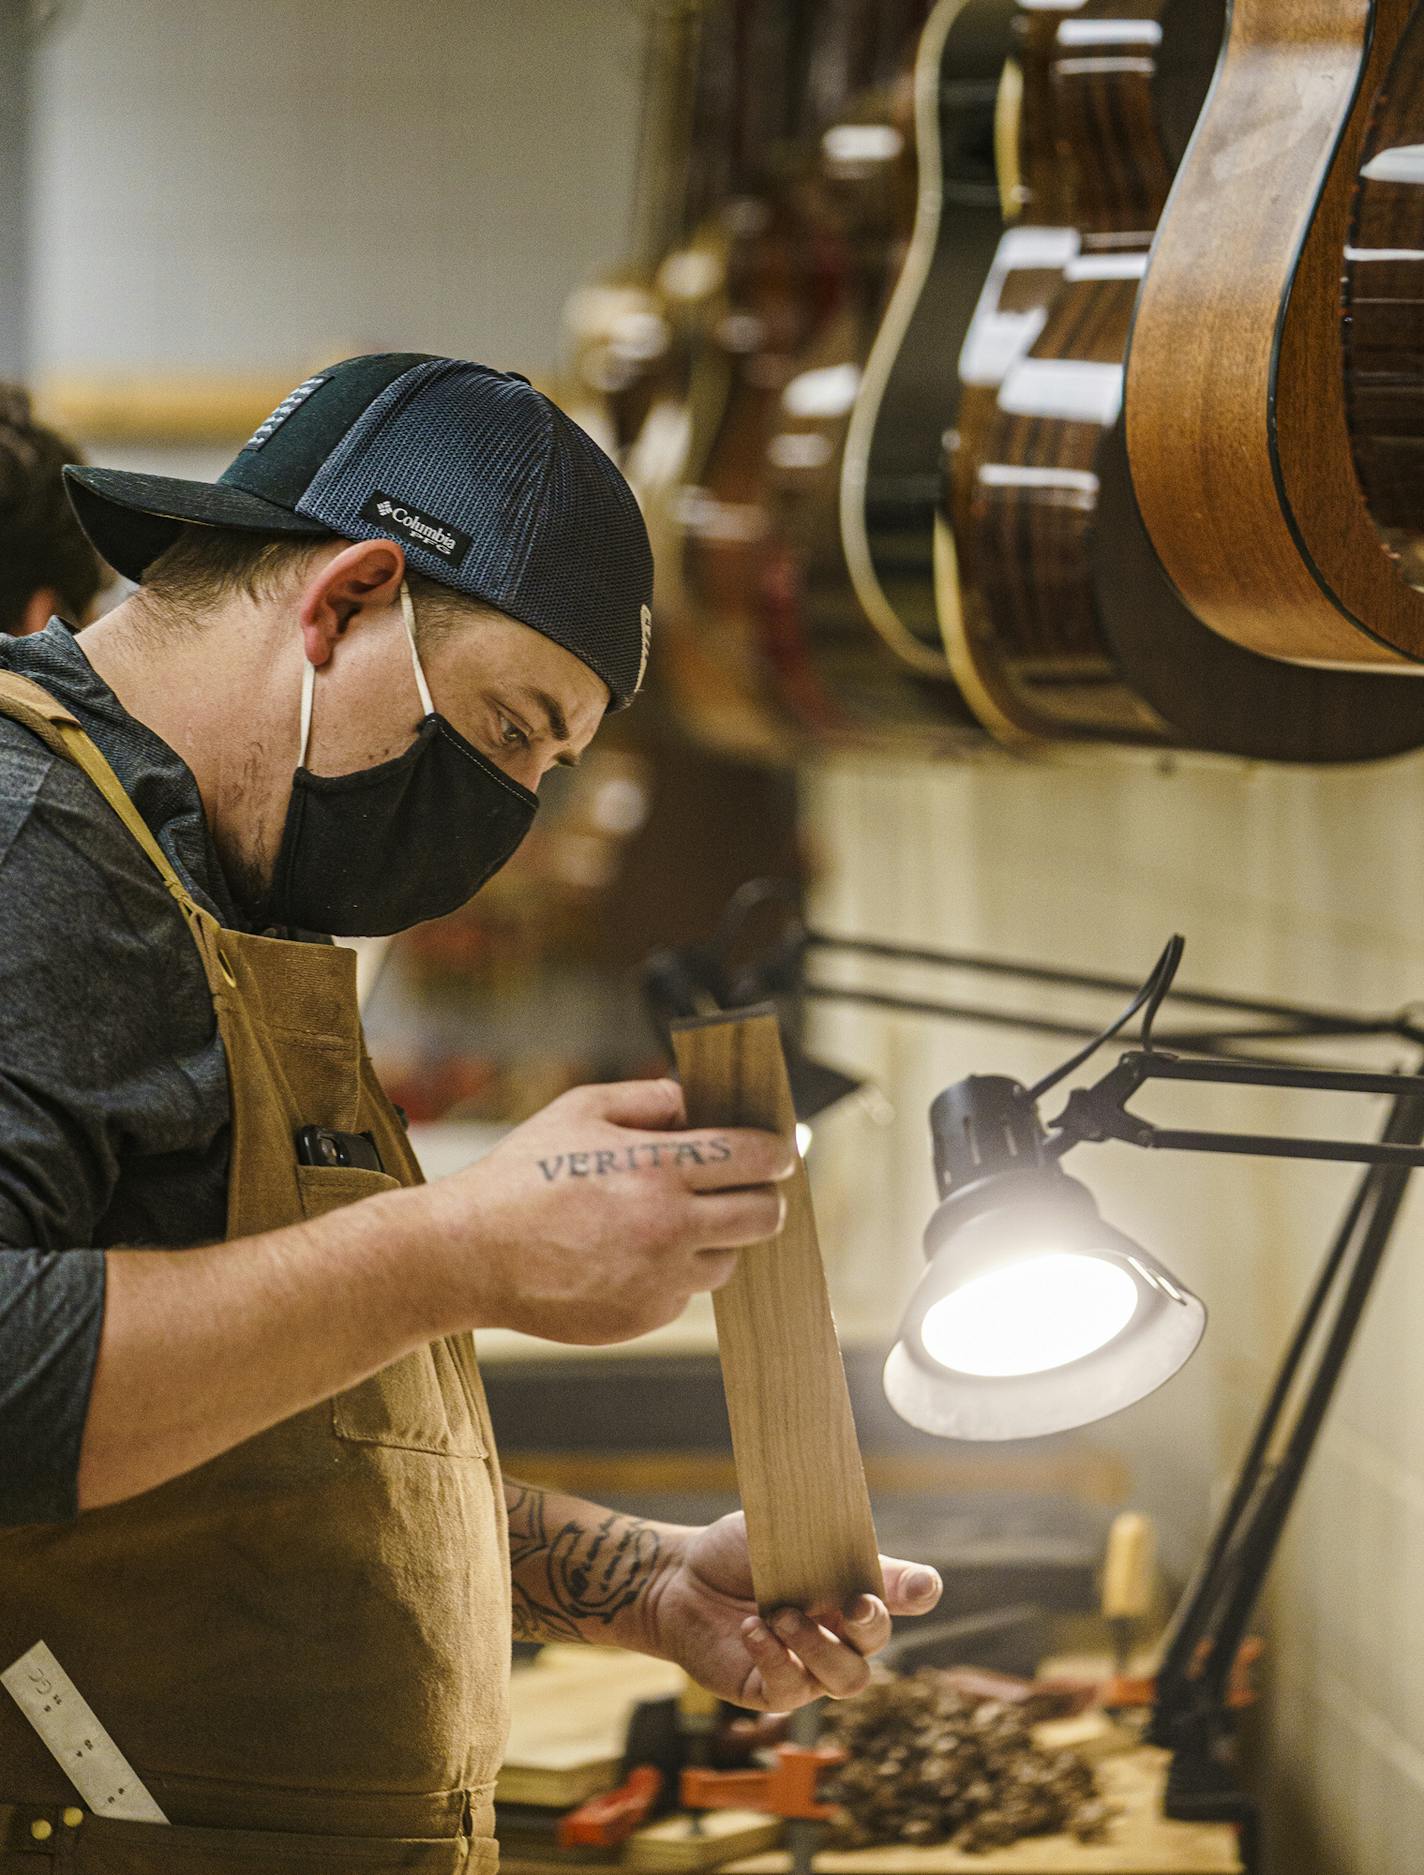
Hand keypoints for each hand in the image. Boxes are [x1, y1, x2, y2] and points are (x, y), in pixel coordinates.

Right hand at [423, 1079, 794, 1343]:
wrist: (467, 1255)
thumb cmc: (521, 1177)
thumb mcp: (580, 1110)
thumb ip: (649, 1099)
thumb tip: (698, 1102)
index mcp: (657, 1167)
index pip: (756, 1158)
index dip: (776, 1151)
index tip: (777, 1152)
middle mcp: (669, 1226)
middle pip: (766, 1216)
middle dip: (764, 1197)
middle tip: (746, 1188)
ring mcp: (660, 1279)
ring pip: (729, 1258)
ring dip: (716, 1238)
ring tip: (672, 1221)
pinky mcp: (645, 1317)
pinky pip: (686, 1293)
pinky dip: (674, 1273)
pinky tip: (630, 1255)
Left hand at [639, 1512, 942, 1708]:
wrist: (677, 1577)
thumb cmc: (736, 1552)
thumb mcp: (781, 1535)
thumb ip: (829, 1546)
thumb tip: (872, 1549)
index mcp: (847, 1588)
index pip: (899, 1595)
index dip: (917, 1592)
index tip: (923, 1587)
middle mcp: (835, 1632)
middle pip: (875, 1644)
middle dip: (871, 1627)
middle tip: (852, 1605)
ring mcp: (806, 1666)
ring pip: (845, 1679)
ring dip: (819, 1648)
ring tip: (781, 1615)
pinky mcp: (770, 1689)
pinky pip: (792, 1692)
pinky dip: (777, 1660)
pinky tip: (754, 1632)